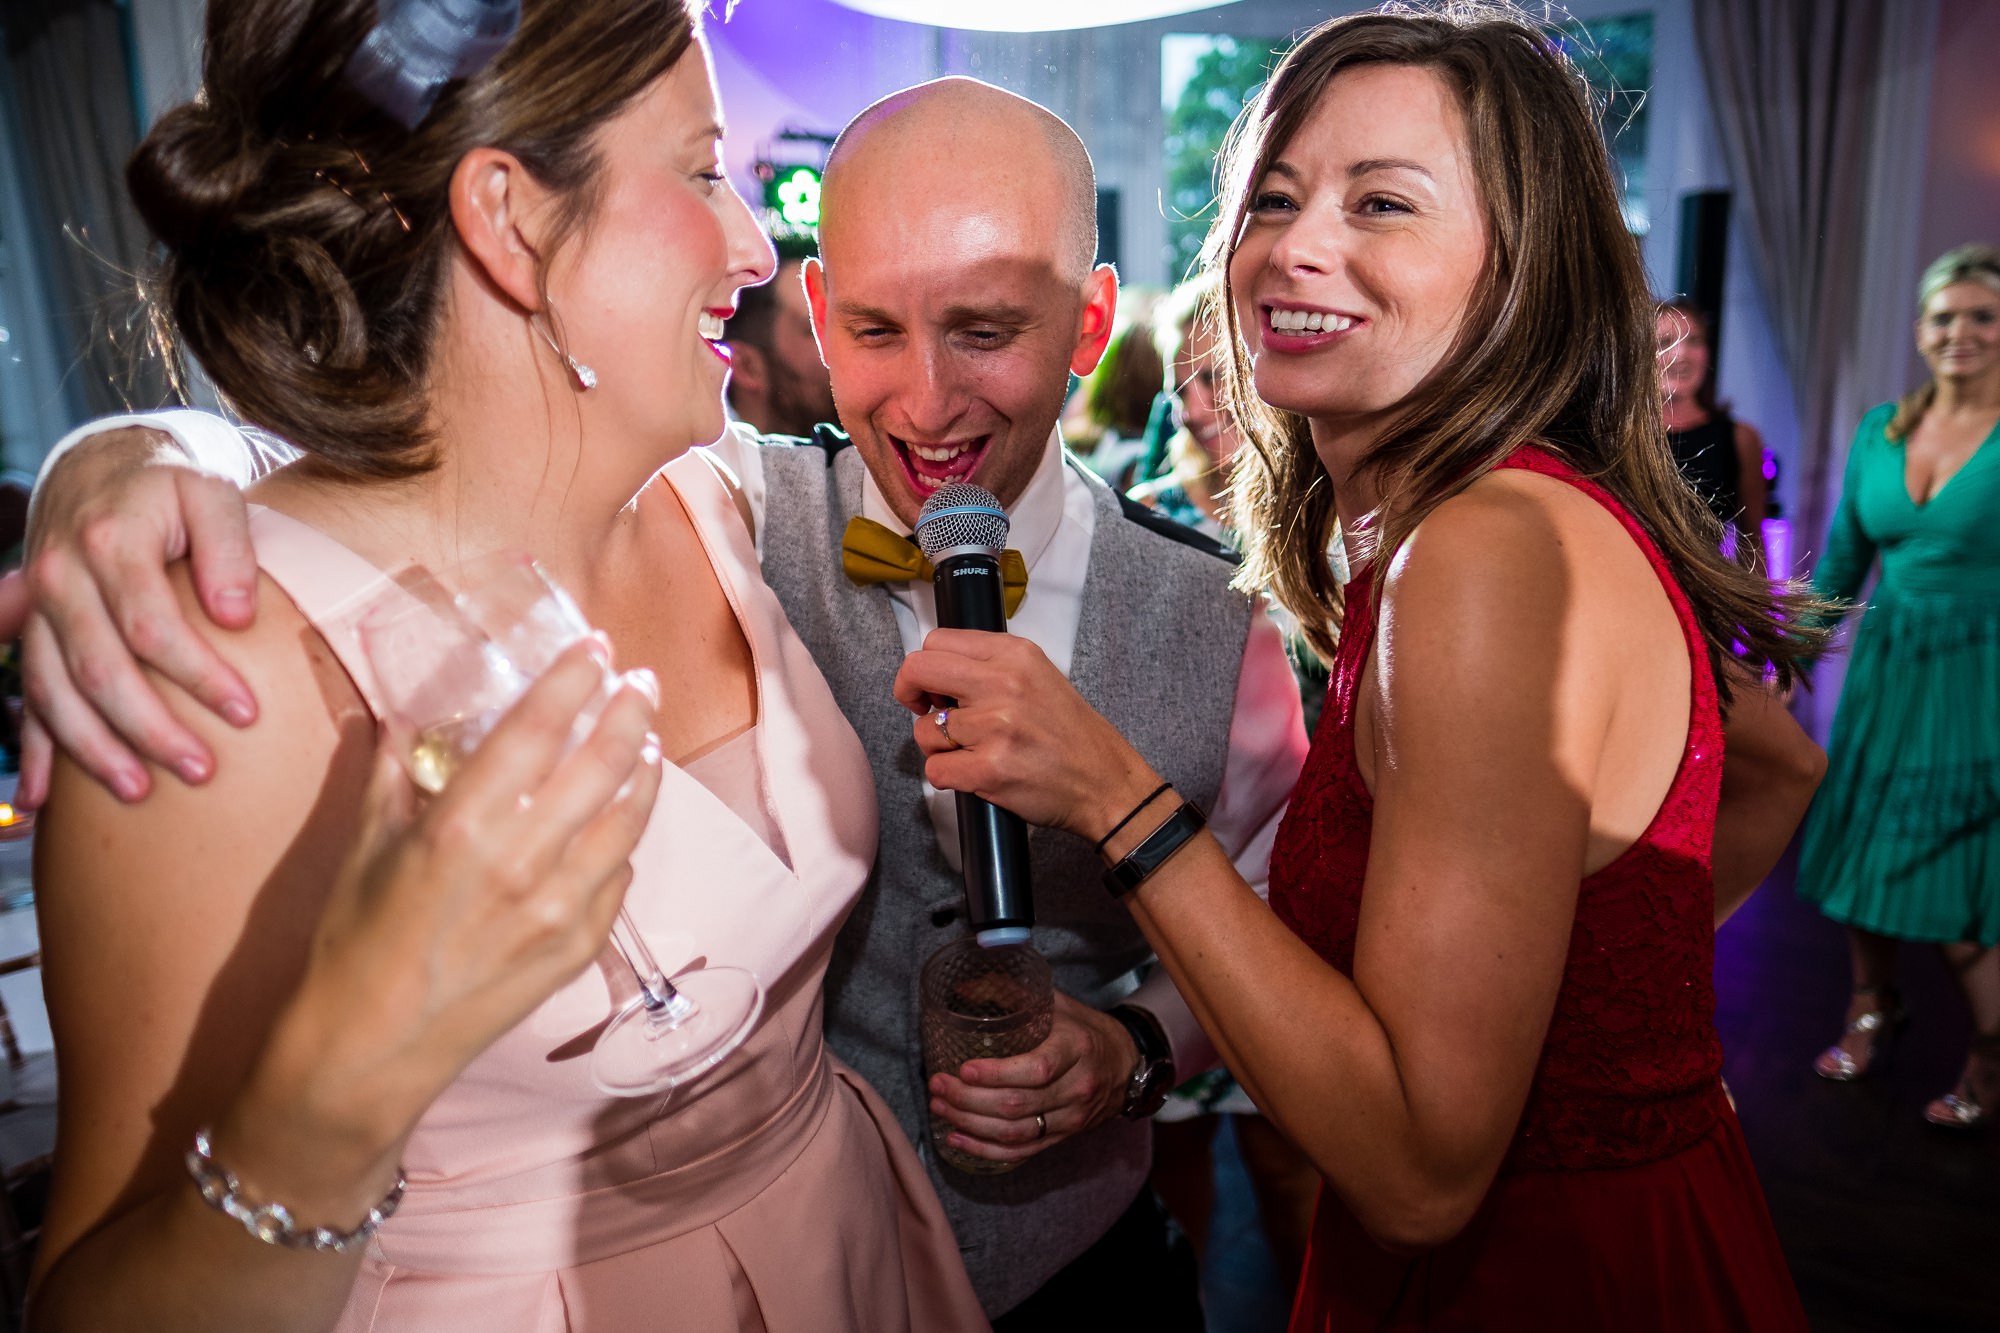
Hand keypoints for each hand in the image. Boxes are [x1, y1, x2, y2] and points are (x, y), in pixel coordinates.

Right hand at [17, 428, 259, 806]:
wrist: (100, 471)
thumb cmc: (170, 489)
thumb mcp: (211, 494)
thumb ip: (229, 547)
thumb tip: (235, 616)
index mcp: (109, 542)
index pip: (152, 626)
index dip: (198, 676)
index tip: (247, 714)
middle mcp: (61, 578)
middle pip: (100, 669)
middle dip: (149, 728)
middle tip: (201, 770)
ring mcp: (38, 609)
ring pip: (54, 691)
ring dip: (93, 749)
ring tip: (139, 791)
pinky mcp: (31, 632)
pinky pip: (27, 696)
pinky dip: (33, 750)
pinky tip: (40, 799)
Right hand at [248, 640, 663, 1143]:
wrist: (371, 1049)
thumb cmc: (355, 943)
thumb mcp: (364, 845)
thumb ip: (394, 773)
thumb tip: (408, 720)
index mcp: (463, 825)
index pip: (539, 727)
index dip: (574, 678)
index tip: (594, 646)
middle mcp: (523, 861)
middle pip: (604, 763)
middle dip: (631, 710)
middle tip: (639, 682)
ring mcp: (560, 908)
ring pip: (629, 818)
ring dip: (645, 769)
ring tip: (647, 741)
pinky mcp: (578, 947)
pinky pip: (618, 876)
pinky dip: (623, 839)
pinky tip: (620, 820)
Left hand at [892, 628, 1160, 840]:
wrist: (1105, 781)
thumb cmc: (1069, 733)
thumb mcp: (1038, 675)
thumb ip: (990, 666)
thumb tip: (936, 674)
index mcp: (1014, 654)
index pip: (937, 641)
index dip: (926, 667)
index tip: (935, 688)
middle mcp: (1003, 684)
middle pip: (918, 670)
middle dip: (909, 693)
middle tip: (924, 711)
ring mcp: (995, 728)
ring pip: (923, 730)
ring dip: (937, 746)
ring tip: (970, 751)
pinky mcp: (989, 770)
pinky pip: (935, 770)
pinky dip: (947, 777)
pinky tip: (973, 774)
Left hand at [926, 992, 1137, 1164]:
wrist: (1126, 1063)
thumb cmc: (1084, 1030)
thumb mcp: (1057, 1003)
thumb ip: (1012, 993)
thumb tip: (963, 987)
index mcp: (1076, 1048)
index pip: (1036, 1069)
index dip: (997, 1074)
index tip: (964, 1069)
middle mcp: (1077, 1087)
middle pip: (1018, 1105)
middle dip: (970, 1099)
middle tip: (938, 1086)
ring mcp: (1072, 1117)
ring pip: (1016, 1132)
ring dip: (971, 1124)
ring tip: (940, 1108)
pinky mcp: (1064, 1136)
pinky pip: (1022, 1151)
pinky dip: (986, 1150)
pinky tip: (958, 1138)